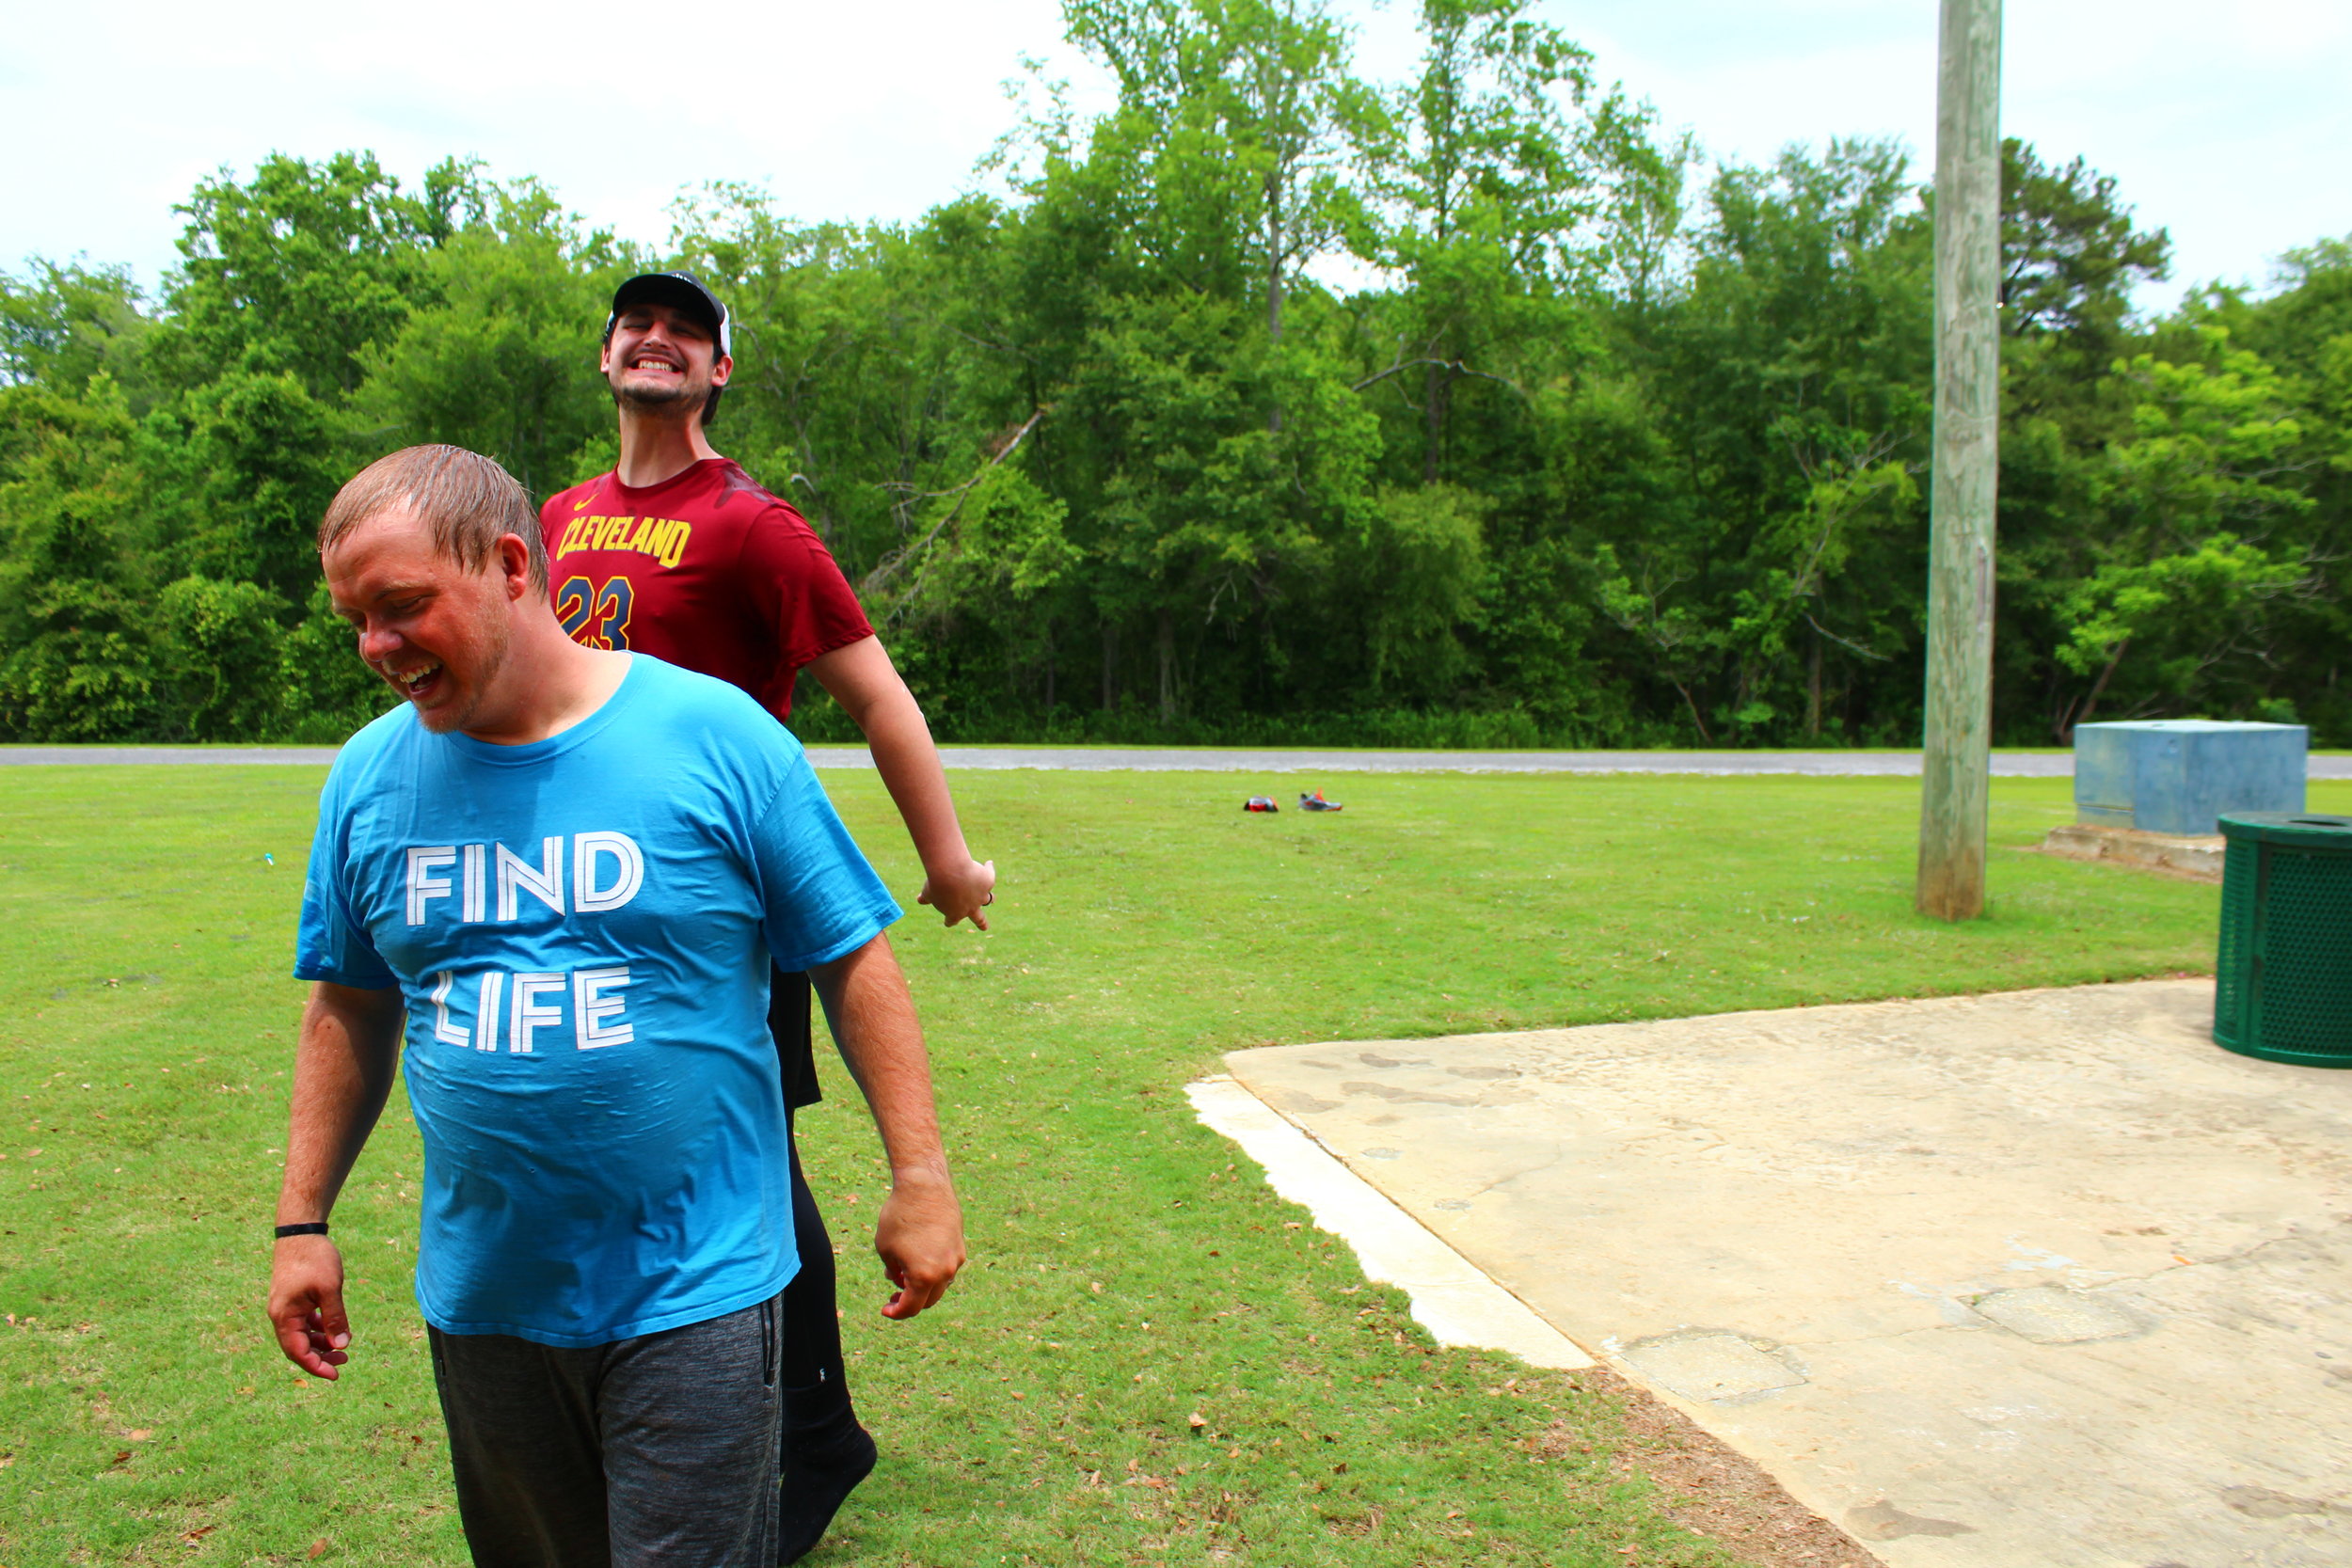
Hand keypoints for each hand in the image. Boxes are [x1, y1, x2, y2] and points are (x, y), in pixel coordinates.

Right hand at [268, 1234, 352, 1379]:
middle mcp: (280, 1315)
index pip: (298, 1352)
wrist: (300, 1232)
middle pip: (297, 1347)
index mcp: (284, 1316)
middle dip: (319, 1357)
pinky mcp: (292, 1299)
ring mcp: (285, 1307)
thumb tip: (342, 1346)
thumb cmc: (314, 1258)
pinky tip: (333, 1329)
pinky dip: (317, 1329)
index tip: (335, 1375)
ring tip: (342, 1348)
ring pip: (301, 1335)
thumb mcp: (330, 1289)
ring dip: (320, 1343)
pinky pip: (303, 1322)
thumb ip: (335, 1318)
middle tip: (344, 1362)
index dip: (316, 1366)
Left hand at [872, 1171, 965, 1320]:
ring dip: (923, 1286)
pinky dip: (933, 1271)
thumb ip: (893, 1272)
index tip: (885, 1309)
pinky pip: (946, 1268)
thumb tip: (901, 1281)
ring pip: (940, 1284)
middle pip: (928, 1300)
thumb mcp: (885, 1248)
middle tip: (894, 1295)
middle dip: (910, 1301)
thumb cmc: (899, 1216)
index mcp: (923, 1276)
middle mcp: (944, 1272)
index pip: (911, 1307)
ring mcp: (955, 1259)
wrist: (924, 1187)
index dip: (896, 1312)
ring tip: (904, 1273)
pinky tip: (919, 1257)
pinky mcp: (960, 1245)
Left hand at [916, 857, 996, 930]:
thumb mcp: (929, 892)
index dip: (950, 921)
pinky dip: (989, 869)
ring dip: (988, 897)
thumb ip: (926, 897)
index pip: (953, 920)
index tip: (948, 922)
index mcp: (955, 913)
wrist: (950, 872)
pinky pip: (989, 874)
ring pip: (988, 899)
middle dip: (982, 923)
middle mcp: (971, 907)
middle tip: (984, 927)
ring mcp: (981, 895)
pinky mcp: (988, 882)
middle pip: (979, 918)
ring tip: (990, 897)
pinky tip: (988, 864)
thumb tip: (919, 900)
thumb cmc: (937, 884)